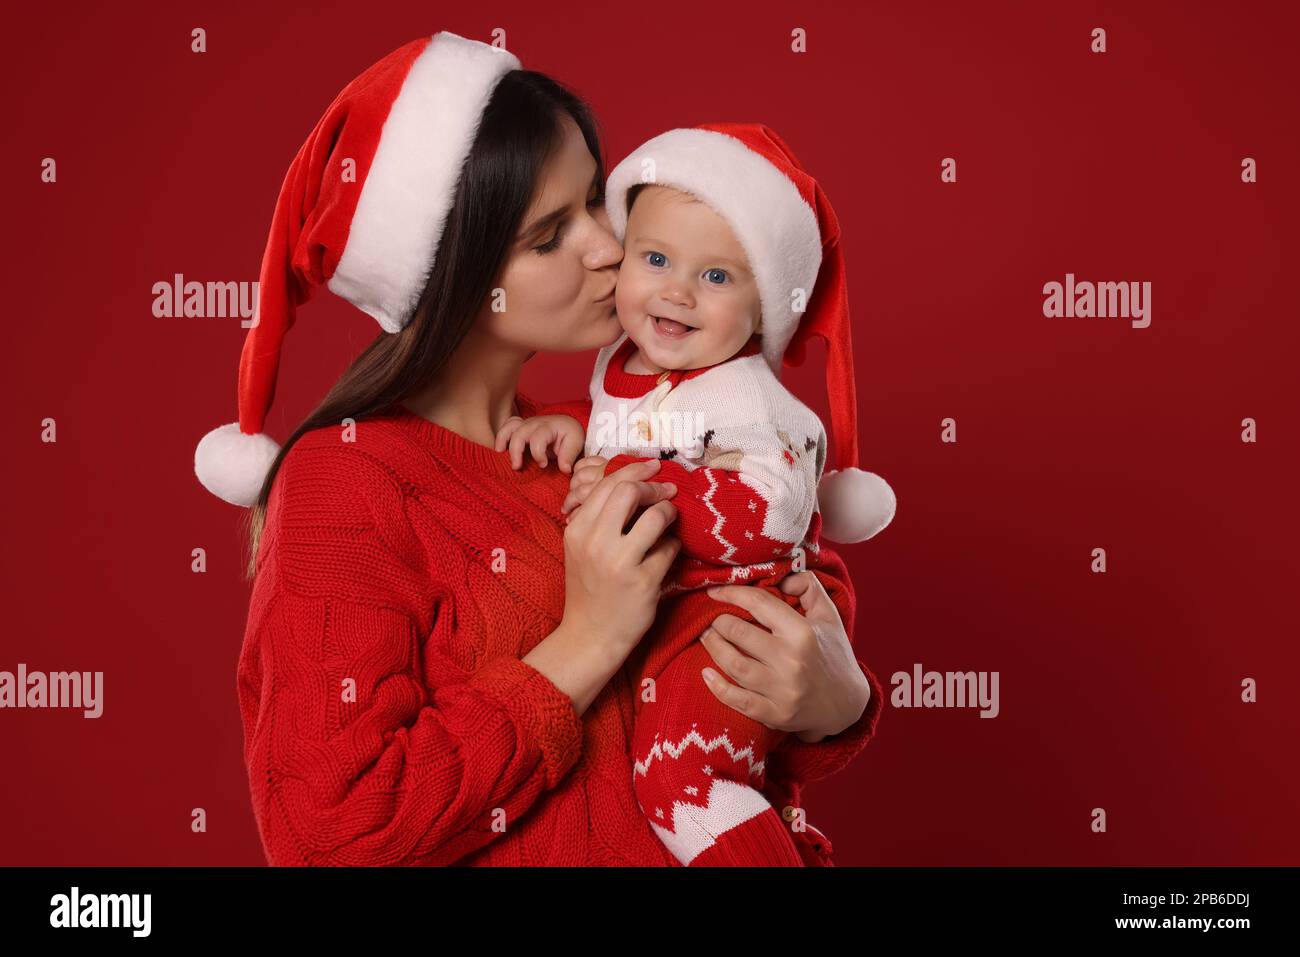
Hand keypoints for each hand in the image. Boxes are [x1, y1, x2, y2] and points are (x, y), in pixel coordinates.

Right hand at [494, 414, 584, 473]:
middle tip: (517, 467)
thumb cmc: (570, 436)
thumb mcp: (576, 444)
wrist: (567, 427)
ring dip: (502, 441)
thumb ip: (569, 456)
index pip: (538, 439)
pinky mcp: (520, 427)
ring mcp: (526, 423)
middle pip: (519, 434)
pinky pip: (507, 427)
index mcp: (550, 426)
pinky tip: (500, 451)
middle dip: (516, 451)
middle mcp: (535, 422)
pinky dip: (501, 437)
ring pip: (509, 427)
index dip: (538, 454)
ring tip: (500, 455)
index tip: (544, 465)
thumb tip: (564, 469)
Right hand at [560, 458, 680, 656]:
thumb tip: (631, 481)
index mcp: (577, 529)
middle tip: (667, 491)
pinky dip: (673, 545)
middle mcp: (594, 542)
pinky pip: (669, 548)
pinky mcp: (643, 582)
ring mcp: (619, 562)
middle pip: (629, 491)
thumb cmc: (589, 587)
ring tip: (669, 520)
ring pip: (655, 516)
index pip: (607, 484)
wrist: (590, 635)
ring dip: (669, 513)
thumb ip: (598, 517)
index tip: (654, 466)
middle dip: (654, 487)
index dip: (635, 469)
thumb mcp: (580, 548)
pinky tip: (667, 552)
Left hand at [698, 571, 870, 741]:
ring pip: (733, 665)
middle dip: (718, 622)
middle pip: (738, 633)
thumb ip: (808, 586)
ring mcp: (783, 691)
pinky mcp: (775, 715)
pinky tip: (706, 673)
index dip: (731, 593)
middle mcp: (791, 661)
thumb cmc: (834, 653)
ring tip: (707, 637)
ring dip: (713, 647)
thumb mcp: (828, 615)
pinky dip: (717, 687)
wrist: (848, 704)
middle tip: (711, 618)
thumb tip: (781, 577)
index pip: (758, 603)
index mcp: (803, 633)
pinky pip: (738, 701)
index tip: (714, 591)